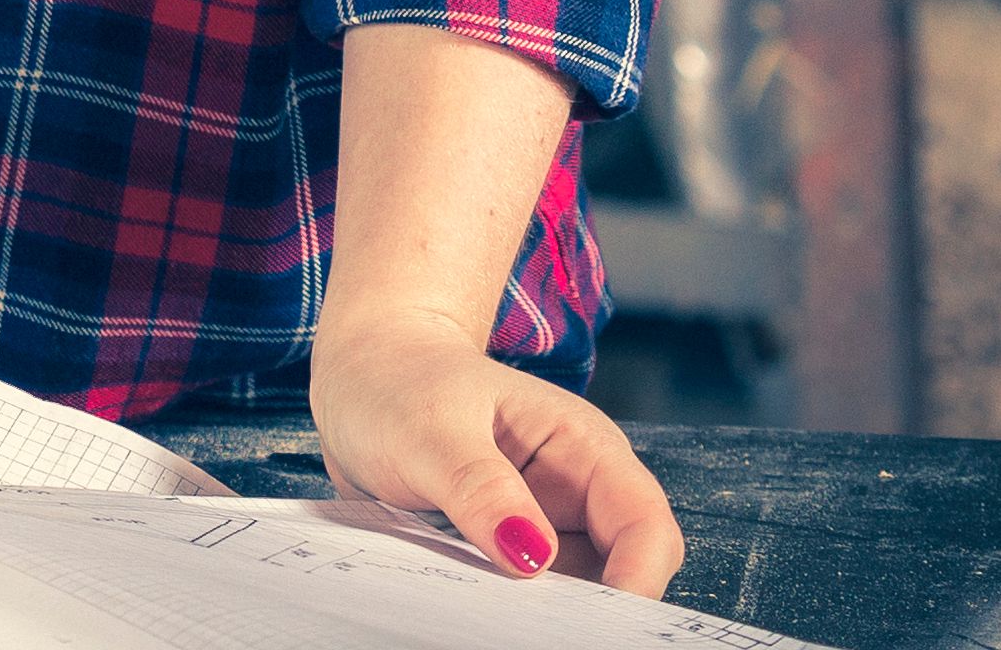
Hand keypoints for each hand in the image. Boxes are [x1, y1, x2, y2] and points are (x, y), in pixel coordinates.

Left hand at [310, 312, 680, 595]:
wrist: (356, 377)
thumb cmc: (396, 382)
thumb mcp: (429, 427)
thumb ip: (480, 488)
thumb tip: (531, 556)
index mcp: (582, 445)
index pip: (643, 521)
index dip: (638, 577)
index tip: (600, 621)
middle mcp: (576, 490)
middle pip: (622, 567)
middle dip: (595, 606)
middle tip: (541, 633)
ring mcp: (545, 523)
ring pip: (577, 591)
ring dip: (548, 612)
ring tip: (498, 621)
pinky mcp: (508, 548)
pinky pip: (528, 594)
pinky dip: (511, 609)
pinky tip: (477, 611)